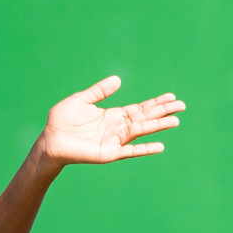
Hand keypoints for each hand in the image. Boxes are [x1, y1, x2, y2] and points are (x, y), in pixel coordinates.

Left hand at [37, 74, 183, 168]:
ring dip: (158, 126)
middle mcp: (117, 128)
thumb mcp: (80, 100)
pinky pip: (130, 150)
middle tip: (182, 105)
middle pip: (145, 117)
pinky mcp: (109, 153)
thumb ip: (99, 91)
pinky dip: (145, 149)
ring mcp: (115, 141)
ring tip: (176, 120)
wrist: (49, 141)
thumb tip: (118, 79)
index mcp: (112, 116)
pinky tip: (160, 146)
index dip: (155, 103)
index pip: (139, 108)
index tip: (172, 96)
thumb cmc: (61, 122)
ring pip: (141, 131)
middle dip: (163, 111)